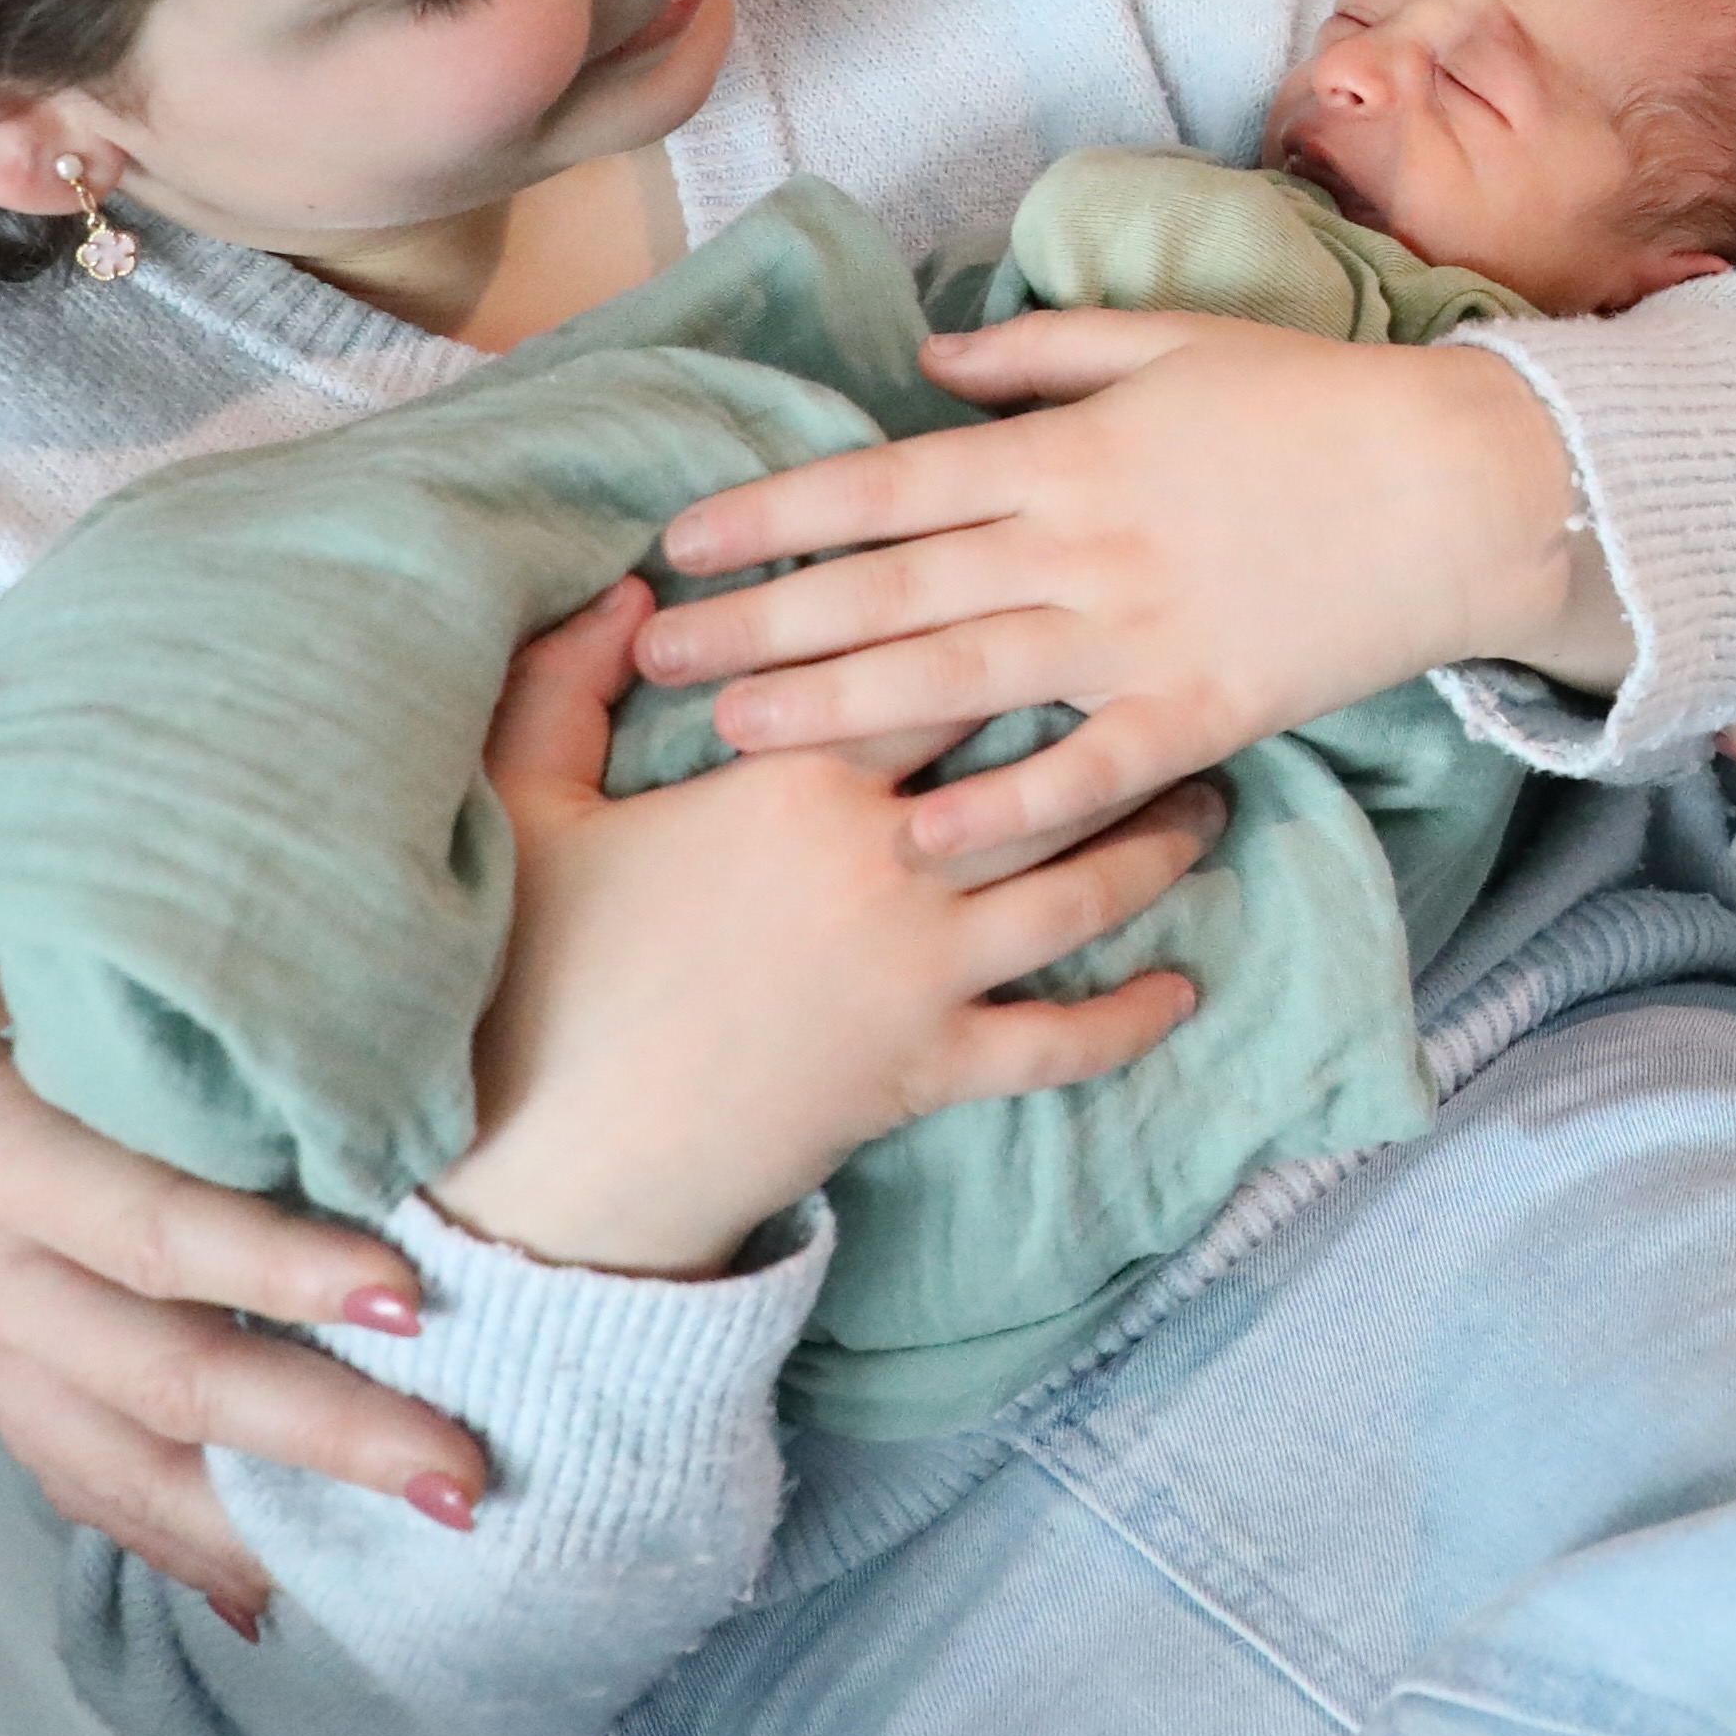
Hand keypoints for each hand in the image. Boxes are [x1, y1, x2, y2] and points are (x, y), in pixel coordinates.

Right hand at [0, 782, 480, 1630]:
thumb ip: (62, 938)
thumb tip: (218, 932)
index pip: (153, 1234)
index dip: (281, 1270)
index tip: (410, 1295)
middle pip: (160, 1382)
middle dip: (321, 1437)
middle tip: (461, 1473)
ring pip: (117, 1459)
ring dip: (260, 1516)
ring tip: (404, 1545)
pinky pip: (68, 1464)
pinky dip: (162, 1530)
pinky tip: (257, 1584)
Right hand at [434, 582, 1226, 1279]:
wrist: (560, 1160)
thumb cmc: (536, 966)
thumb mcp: (529, 802)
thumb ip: (570, 679)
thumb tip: (630, 586)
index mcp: (800, 779)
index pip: (929, 664)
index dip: (995, 614)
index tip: (1058, 575)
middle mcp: (888, 862)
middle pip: (1042, 767)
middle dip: (1121, 719)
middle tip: (1184, 678)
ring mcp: (922, 972)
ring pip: (1079, 890)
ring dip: (1156, 847)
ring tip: (1207, 803)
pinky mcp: (931, 1071)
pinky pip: (1060, 1043)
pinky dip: (1129, 1018)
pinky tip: (1181, 990)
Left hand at [632, 310, 1610, 864]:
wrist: (1456, 485)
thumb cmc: (1314, 403)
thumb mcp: (1173, 343)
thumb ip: (1041, 353)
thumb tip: (926, 363)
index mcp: (1068, 451)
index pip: (889, 483)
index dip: (778, 512)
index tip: (681, 539)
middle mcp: (1081, 543)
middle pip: (895, 586)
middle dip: (768, 621)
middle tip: (659, 656)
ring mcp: (1138, 634)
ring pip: (960, 676)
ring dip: (840, 709)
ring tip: (733, 734)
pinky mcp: (1198, 712)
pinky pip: (1083, 770)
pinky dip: (1003, 810)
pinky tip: (920, 840)